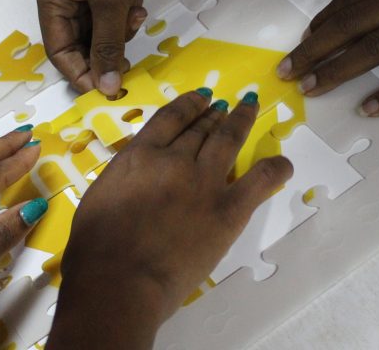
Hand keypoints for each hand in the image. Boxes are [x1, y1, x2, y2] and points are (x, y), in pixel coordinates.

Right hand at [33, 0, 211, 96]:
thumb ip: (107, 45)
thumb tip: (104, 87)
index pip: (56, 46)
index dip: (77, 71)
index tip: (102, 91)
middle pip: (78, 39)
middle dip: (103, 50)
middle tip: (126, 63)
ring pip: (100, 27)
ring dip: (119, 30)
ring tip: (136, 18)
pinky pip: (115, 11)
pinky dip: (127, 14)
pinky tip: (141, 4)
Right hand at [47, 91, 292, 348]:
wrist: (119, 280)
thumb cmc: (95, 250)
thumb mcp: (100, 197)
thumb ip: (125, 179)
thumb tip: (137, 178)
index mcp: (140, 155)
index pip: (170, 118)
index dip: (189, 105)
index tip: (201, 98)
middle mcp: (176, 159)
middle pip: (201, 128)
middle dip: (215, 114)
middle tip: (224, 106)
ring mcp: (205, 182)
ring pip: (229, 140)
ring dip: (241, 121)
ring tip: (249, 109)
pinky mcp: (229, 209)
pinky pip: (261, 179)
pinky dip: (276, 168)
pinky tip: (283, 163)